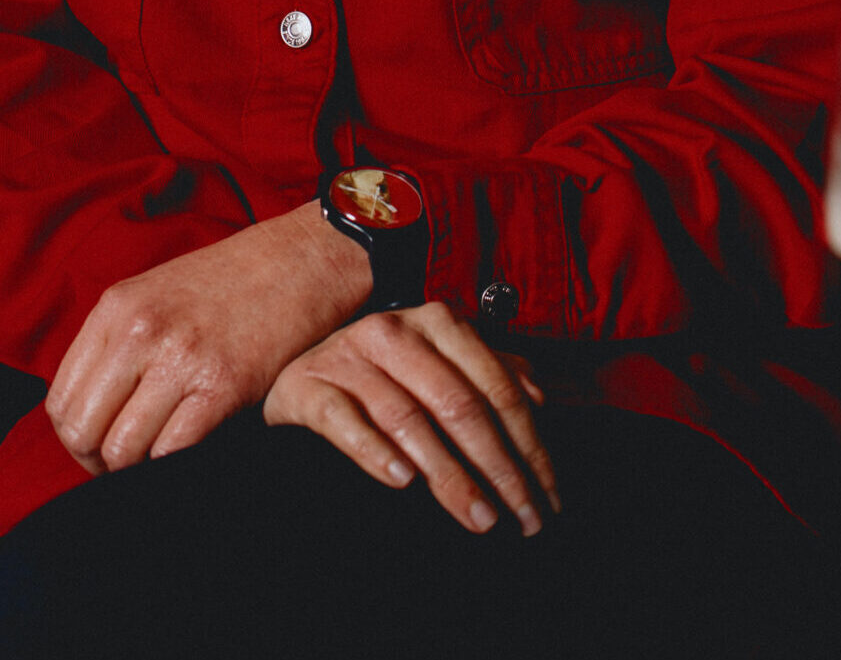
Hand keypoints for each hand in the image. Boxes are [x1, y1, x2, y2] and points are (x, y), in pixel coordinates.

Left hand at [46, 200, 370, 474]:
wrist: (301, 260)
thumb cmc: (231, 281)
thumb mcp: (156, 293)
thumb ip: (118, 343)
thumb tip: (92, 412)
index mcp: (117, 308)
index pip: (60, 400)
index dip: (75, 437)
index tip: (99, 444)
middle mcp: (141, 331)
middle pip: (82, 433)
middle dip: (98, 462)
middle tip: (126, 462)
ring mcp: (181, 358)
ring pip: (122, 451)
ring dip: (138, 467)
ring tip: (160, 452)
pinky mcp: (222, 385)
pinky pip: (171, 452)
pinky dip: (174, 462)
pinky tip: (192, 442)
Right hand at [263, 301, 559, 534]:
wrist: (294, 369)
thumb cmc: (379, 371)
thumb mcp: (436, 361)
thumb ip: (487, 371)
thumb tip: (540, 395)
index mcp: (438, 323)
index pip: (495, 385)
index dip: (528, 442)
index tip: (546, 494)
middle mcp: (397, 332)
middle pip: (459, 404)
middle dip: (498, 466)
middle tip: (521, 516)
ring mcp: (350, 357)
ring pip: (410, 418)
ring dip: (449, 474)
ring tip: (478, 516)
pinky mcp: (309, 386)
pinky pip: (345, 420)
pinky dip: (376, 451)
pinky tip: (401, 481)